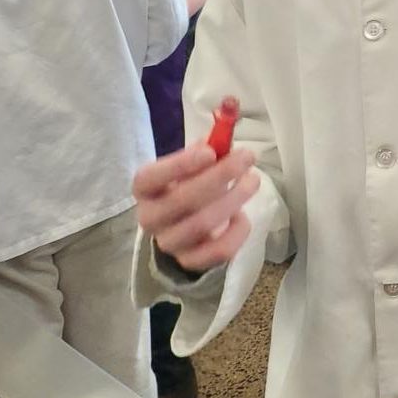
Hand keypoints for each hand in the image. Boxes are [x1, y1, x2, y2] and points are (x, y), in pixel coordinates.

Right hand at [133, 140, 259, 272]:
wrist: (181, 228)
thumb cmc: (186, 186)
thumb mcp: (190, 165)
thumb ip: (205, 150)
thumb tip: (225, 135)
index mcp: (144, 189)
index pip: (150, 178)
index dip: (180, 165)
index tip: (211, 152)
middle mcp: (150, 218)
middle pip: (181, 200)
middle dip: (219, 176)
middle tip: (246, 158)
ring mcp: (169, 243)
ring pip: (202, 224)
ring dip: (233, 199)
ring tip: (252, 180)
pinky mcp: (191, 262)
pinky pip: (218, 251)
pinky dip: (237, 232)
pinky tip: (242, 216)